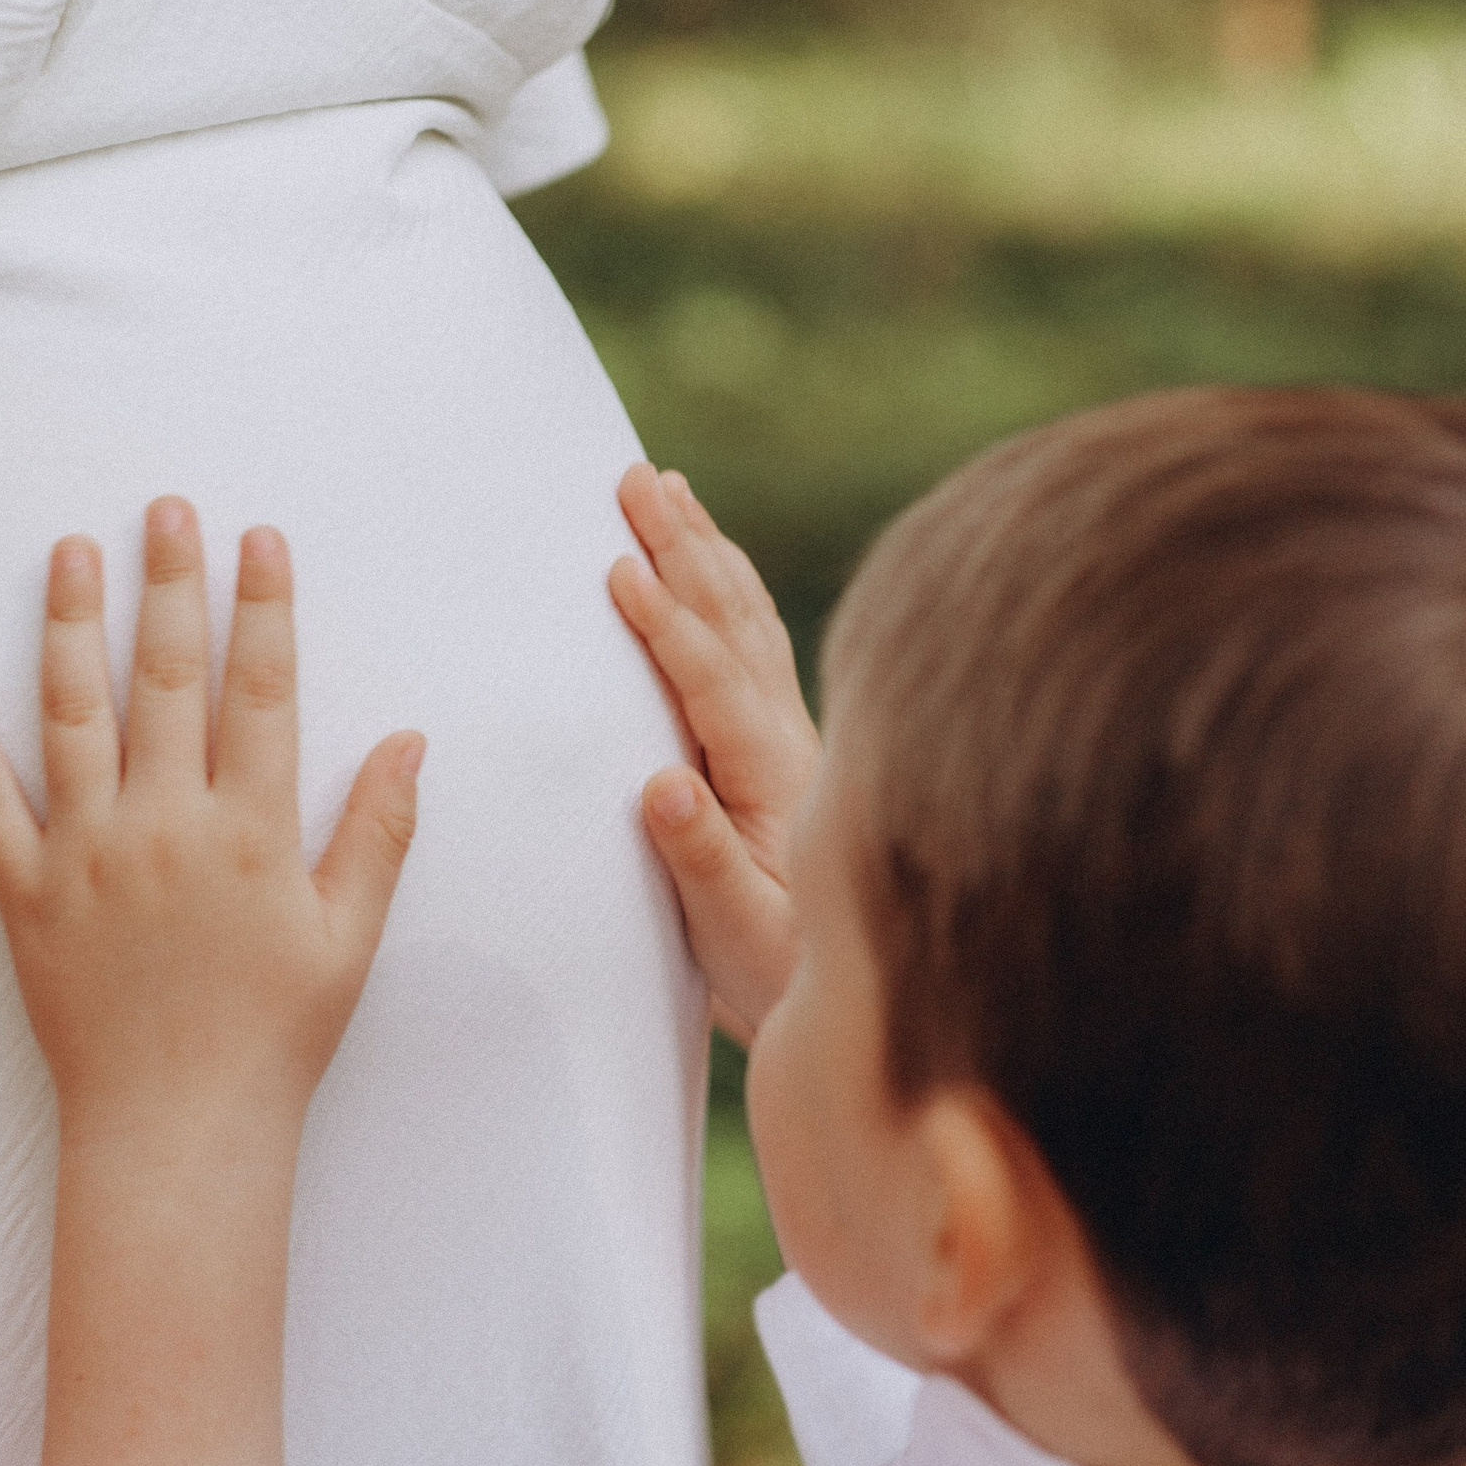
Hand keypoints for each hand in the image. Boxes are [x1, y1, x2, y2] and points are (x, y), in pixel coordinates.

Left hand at [0, 499, 421, 1159]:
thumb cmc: (273, 1040)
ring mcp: (86, 856)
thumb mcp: (348, 939)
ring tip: (69, 553)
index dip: (261, 609)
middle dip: (167, 585)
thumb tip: (409, 739)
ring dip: (70, 627)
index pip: (260, 692)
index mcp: (250, 832)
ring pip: (72, 717)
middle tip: (163, 508)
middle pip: (164, 679)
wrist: (177, 1130)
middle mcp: (164, 826)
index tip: (257, 539)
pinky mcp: (26, 896)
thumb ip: (377, 833)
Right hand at [607, 462, 819, 1044]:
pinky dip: (723, 586)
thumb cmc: (778, 968)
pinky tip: (707, 554)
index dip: (667, 626)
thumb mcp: (734, 931)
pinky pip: (750, 638)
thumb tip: (661, 783)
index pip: (711, 684)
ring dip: (702, 549)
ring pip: (744, 618)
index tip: (621, 570)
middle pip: (731, 623)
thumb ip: (698, 855)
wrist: (844, 986)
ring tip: (663, 487)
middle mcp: (784, 740)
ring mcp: (785, 734)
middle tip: (634, 479)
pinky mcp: (777, 741)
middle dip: (682, 547)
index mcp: (768, 778)